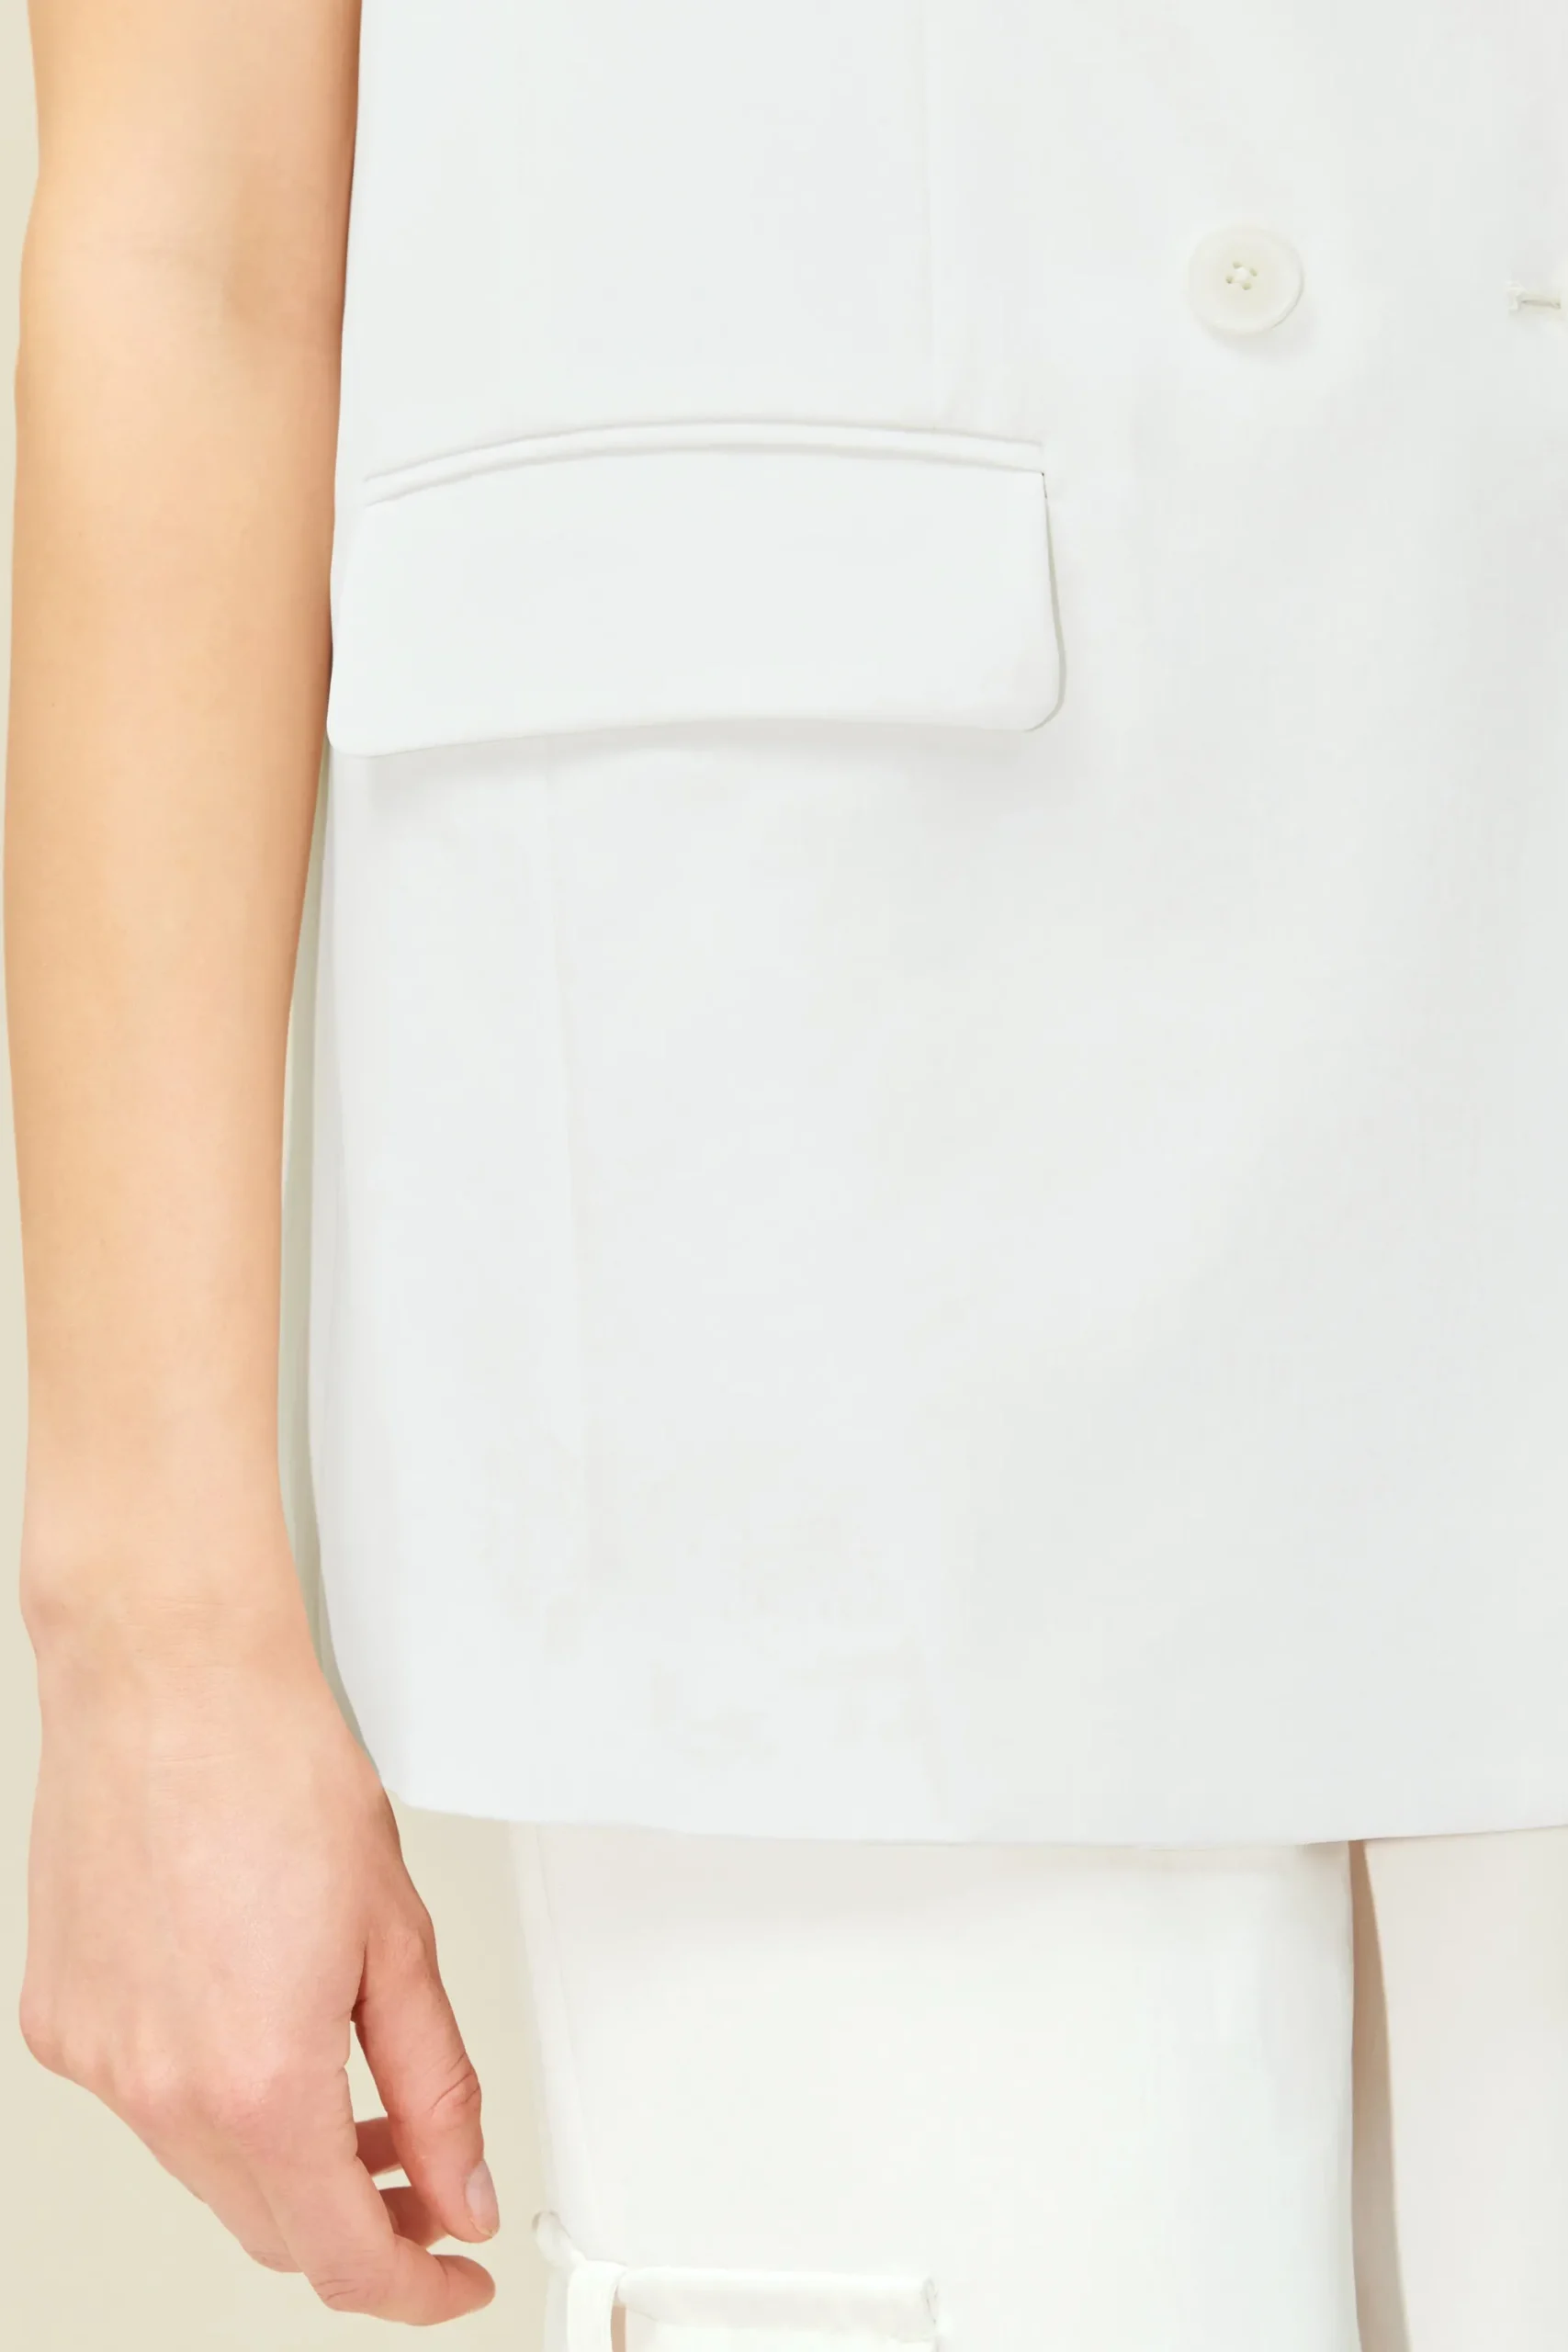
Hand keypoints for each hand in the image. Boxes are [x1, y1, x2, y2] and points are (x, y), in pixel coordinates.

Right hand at [20, 1572, 497, 2325]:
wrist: (167, 1680)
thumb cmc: (275, 1770)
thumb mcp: (398, 1939)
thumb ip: (435, 2087)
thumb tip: (460, 2186)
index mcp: (258, 2081)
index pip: (342, 2259)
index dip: (414, 2285)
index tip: (454, 2274)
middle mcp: (161, 2091)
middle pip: (272, 2226)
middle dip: (358, 2222)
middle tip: (423, 2178)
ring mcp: (98, 2061)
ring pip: (207, 2170)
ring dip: (287, 2158)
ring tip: (353, 2096)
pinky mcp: (59, 2022)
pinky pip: (149, 2100)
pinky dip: (213, 2095)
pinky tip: (258, 2023)